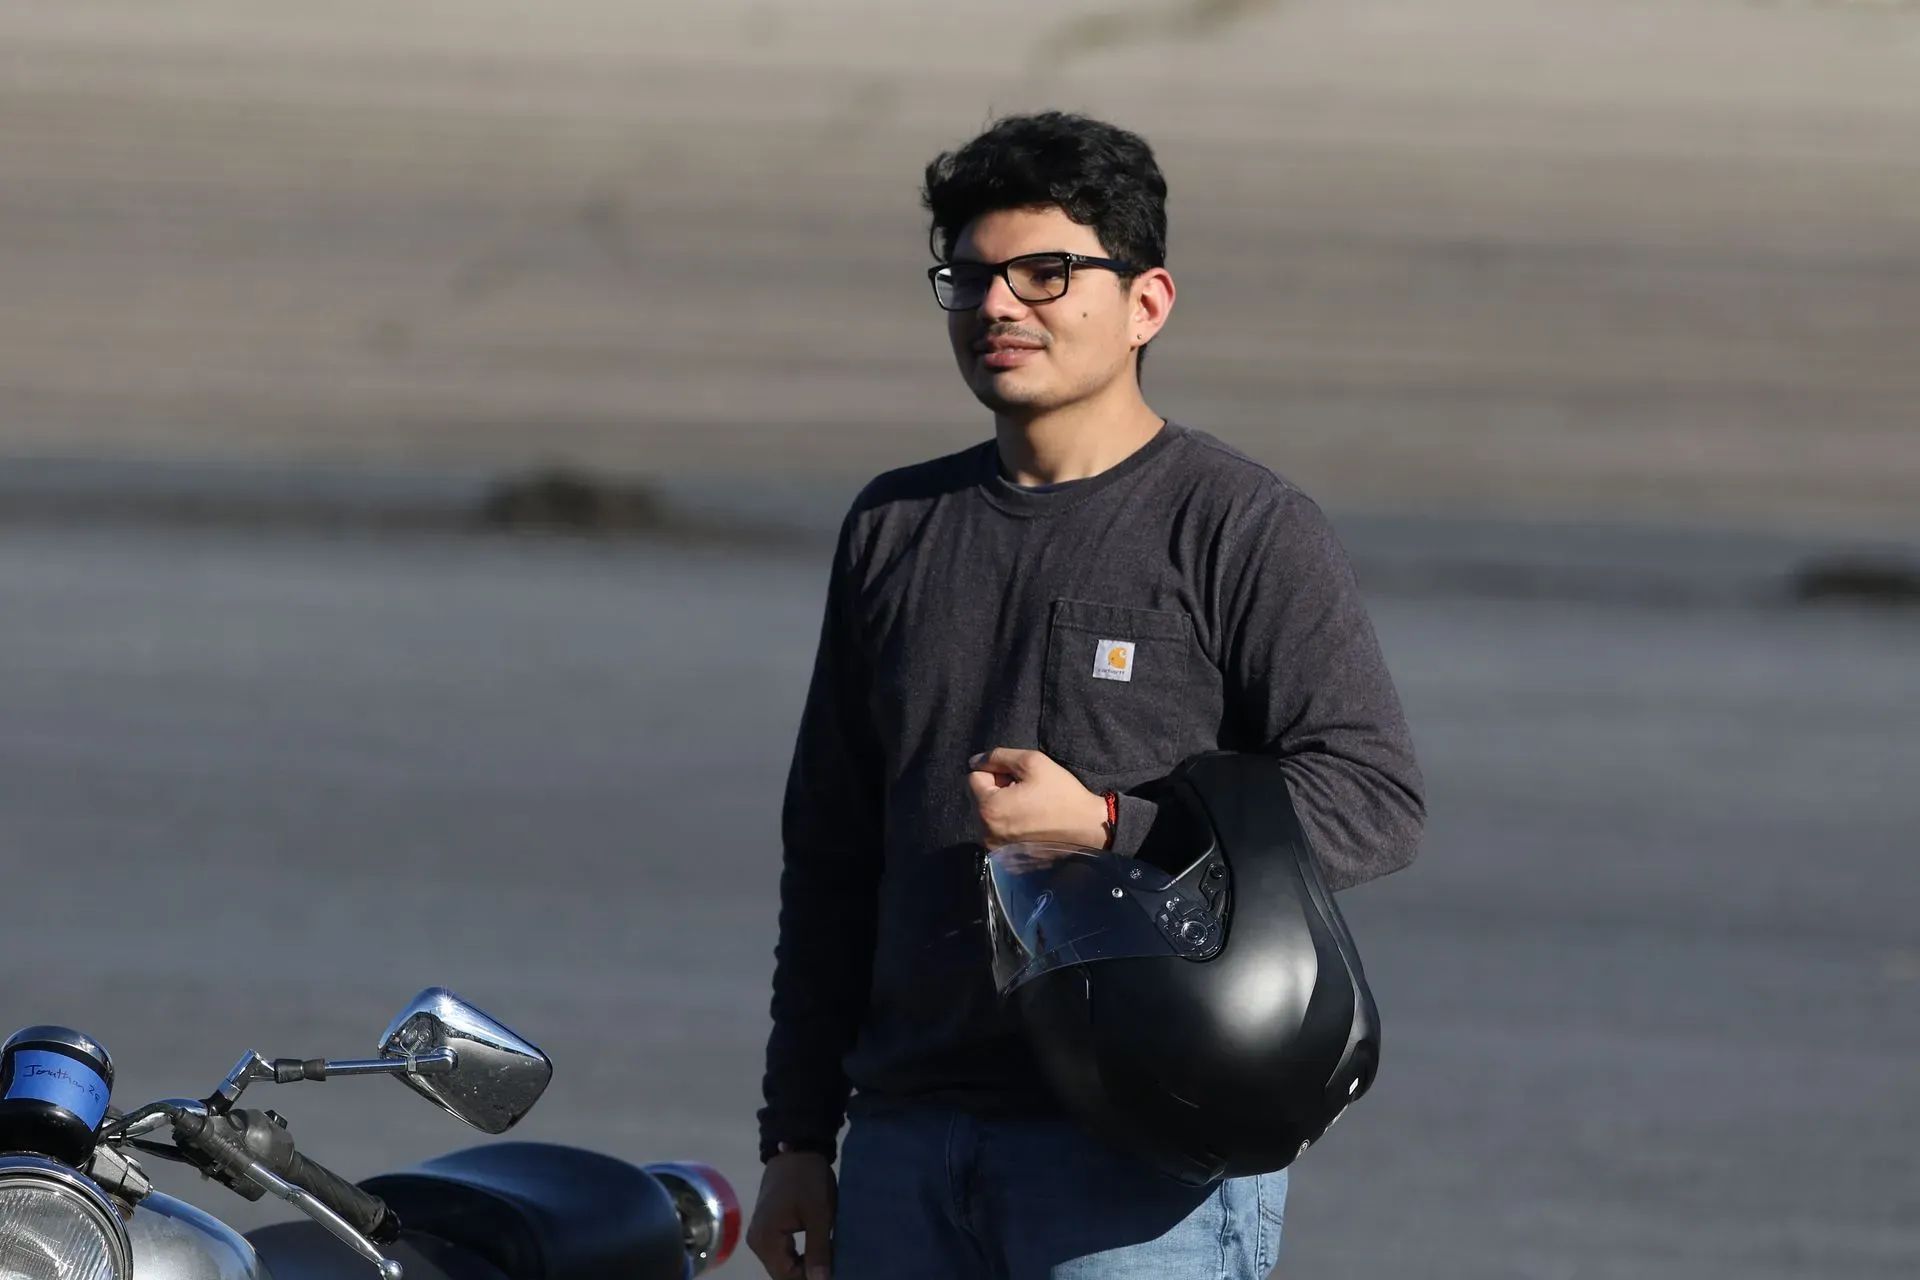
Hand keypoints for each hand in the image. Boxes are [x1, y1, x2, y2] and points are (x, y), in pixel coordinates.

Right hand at [747, 1150, 836, 1279]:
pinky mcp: (768, 1228)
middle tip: (834, 1266)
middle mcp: (757, 1241)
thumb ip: (818, 1250)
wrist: (797, 1149)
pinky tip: (818, 1251)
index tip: (834, 1271)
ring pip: (783, 1264)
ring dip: (804, 1266)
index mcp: (766, 1239)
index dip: (810, 1278)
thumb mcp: (819, 1214)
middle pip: (783, 1273)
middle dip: (807, 1273)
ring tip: (829, 1261)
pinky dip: (799, 1256)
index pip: (786, 1277)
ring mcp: (760, 1235)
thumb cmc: (808, 1179)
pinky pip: (783, 1252)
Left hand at [967, 747, 1108, 849]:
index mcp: (988, 808)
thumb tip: (974, 761)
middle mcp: (985, 832)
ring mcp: (994, 848)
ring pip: (985, 815)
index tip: (1019, 779)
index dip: (996, 772)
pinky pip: (996, 831)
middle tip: (1025, 792)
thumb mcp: (1032, 762)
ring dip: (1001, 806)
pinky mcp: (1005, 858)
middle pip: (977, 798)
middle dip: (996, 789)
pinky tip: (1029, 822)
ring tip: (1028, 807)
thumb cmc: (1061, 793)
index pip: (973, 777)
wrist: (1087, 829)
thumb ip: (998, 756)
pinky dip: (1007, 824)